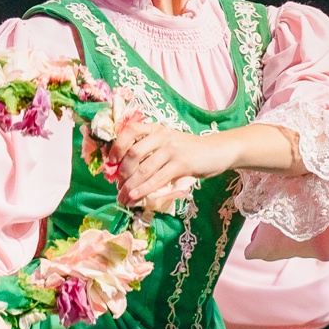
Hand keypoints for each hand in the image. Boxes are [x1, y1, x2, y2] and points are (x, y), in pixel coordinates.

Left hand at [110, 121, 229, 208]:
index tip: (111, 163)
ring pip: (144, 169)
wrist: (217, 151)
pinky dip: (144, 190)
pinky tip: (135, 197)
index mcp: (155, 129)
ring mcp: (172, 149)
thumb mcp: (168, 145)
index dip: (117, 147)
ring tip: (123, 199)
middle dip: (122, 173)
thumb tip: (125, 173)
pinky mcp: (182, 164)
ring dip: (130, 186)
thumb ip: (150, 153)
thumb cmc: (189, 151)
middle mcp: (162, 136)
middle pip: (133, 153)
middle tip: (118, 187)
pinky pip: (158, 179)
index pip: (130, 131)